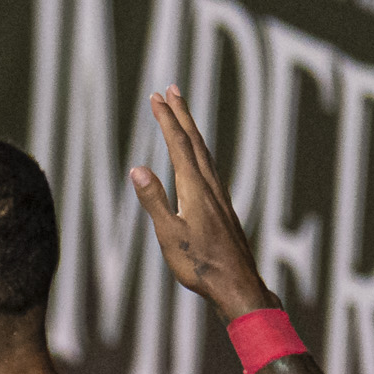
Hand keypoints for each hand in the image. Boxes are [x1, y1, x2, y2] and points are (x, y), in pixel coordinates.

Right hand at [131, 84, 277, 322]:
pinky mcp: (221, 206)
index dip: (166, 120)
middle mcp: (210, 185)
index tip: (156, 97)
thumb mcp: (169, 235)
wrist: (236, 283)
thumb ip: (154, 201)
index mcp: (195, 189)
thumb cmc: (199, 264)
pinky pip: (209, 167)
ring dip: (191, 130)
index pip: (178, 145)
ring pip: (204, 152)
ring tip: (182, 114)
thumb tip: (137, 169)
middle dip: (181, 114)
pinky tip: (198, 157)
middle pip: (195, 141)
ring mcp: (218, 195)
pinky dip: (199, 151)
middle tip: (171, 89)